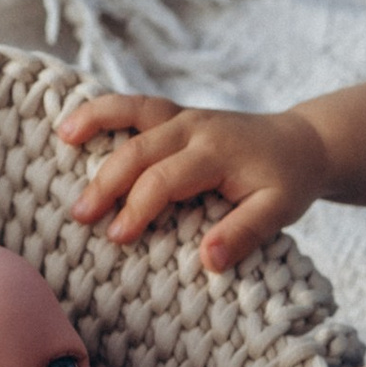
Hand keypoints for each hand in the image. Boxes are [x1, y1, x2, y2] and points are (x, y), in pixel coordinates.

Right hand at [58, 91, 332, 262]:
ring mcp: (185, 116)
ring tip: (62, 137)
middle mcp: (196, 127)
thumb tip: (208, 261)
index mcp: (217, 152)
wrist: (303, 144)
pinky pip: (136, 105)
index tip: (117, 238)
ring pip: (133, 111)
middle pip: (141, 150)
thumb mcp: (279, 212)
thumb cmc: (288, 182)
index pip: (165, 179)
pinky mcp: (177, 115)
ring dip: (96, 122)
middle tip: (80, 215)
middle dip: (107, 182)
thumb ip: (244, 234)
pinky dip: (105, 109)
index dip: (138, 208)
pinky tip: (75, 122)